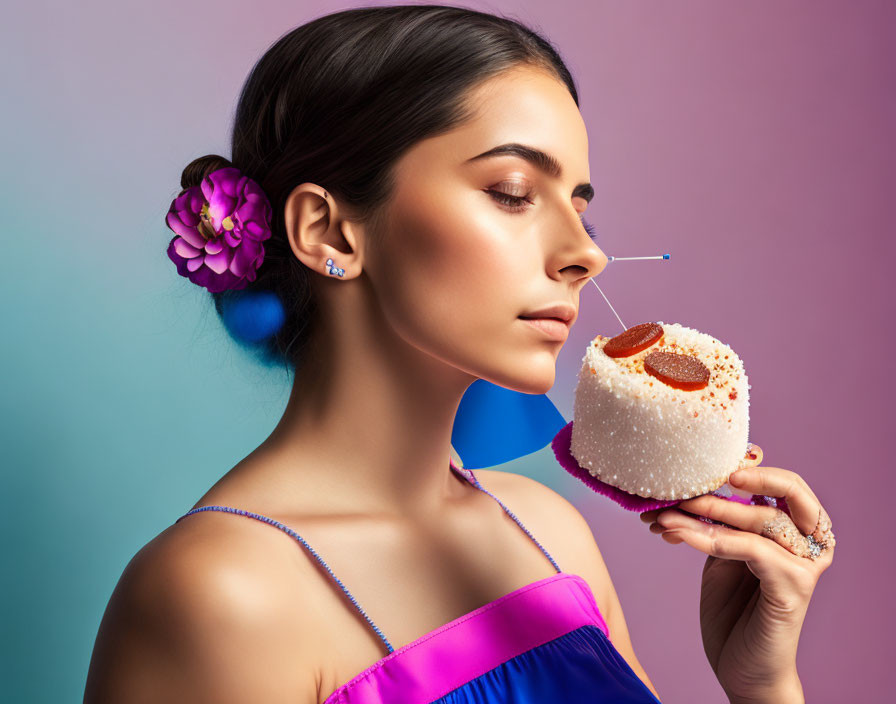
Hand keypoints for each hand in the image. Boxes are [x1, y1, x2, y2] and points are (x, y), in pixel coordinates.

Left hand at [639, 445, 834, 701]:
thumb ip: (723, 519)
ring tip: (663, 515)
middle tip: (685, 484)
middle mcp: (811, 544)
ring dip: (706, 512)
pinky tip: (678, 535)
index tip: (712, 463)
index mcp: (799, 531)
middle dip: (731, 484)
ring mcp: (805, 566)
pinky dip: (710, 539)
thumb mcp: (724, 552)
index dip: (755, 467)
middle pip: (786, 492)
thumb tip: (696, 482)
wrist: (742, 667)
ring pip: (761, 520)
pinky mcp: (791, 588)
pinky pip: (749, 550)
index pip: (788, 483)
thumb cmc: (733, 608)